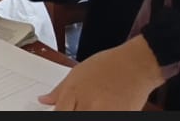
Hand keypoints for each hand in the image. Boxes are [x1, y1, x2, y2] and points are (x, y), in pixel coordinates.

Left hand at [39, 36, 164, 110]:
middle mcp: (87, 105)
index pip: (58, 113)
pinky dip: (100, 115)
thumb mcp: (78, 72)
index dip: (57, 113)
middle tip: (78, 107)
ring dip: (86, 114)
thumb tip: (43, 100)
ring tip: (92, 106)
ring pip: (86, 119)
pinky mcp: (117, 117)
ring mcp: (103, 113)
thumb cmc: (109, 65)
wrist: (136, 65)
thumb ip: (59, 90)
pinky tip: (103, 107)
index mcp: (73, 92)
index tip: (60, 111)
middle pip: (71, 117)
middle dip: (71, 113)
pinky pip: (103, 118)